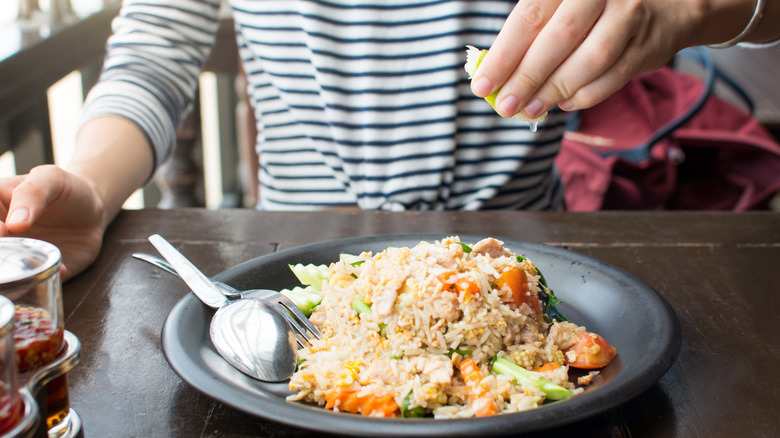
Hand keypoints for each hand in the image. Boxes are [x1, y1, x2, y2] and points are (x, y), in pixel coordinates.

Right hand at [1, 165, 106, 279]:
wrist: (93, 209)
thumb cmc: (66, 189)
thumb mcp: (50, 179)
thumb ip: (32, 193)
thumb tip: (15, 223)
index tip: (4, 231)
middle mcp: (0, 238)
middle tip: (12, 257)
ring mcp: (16, 258)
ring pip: (2, 278)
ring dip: (10, 283)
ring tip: (30, 275)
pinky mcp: (36, 274)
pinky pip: (31, 287)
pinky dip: (39, 286)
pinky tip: (61, 269)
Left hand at [471, 0, 700, 118]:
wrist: (664, 5)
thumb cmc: (594, 9)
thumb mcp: (560, 6)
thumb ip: (530, 33)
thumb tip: (493, 74)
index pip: (529, 17)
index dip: (504, 55)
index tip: (483, 84)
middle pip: (558, 40)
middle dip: (526, 78)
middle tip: (504, 104)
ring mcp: (629, 16)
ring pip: (588, 61)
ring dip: (553, 91)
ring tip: (530, 109)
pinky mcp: (647, 46)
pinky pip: (612, 78)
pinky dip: (583, 96)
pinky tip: (563, 103)